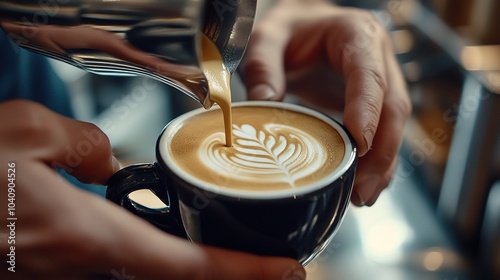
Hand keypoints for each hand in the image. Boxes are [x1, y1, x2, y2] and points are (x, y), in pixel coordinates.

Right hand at [0, 100, 304, 279]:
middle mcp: (81, 267)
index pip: (189, 265)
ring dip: (182, 257)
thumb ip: (76, 142)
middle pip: (170, 274)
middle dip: (220, 269)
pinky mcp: (44, 264)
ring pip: (139, 267)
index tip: (287, 273)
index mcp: (88, 237)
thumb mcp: (22, 133)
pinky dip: (142, 249)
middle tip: (265, 259)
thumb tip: (97, 154)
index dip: (244, 272)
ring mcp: (63, 272)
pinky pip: (108, 258)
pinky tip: (147, 226)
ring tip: (218, 237)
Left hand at [242, 0, 411, 205]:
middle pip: (392, 107)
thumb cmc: (288, 29)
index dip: (367, 111)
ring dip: (383, 163)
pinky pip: (383, 132)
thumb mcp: (267, 36)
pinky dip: (377, 161)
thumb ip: (263, 65)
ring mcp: (380, 81)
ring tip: (363, 196)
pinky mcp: (372, 102)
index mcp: (356, 34)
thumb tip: (265, 103)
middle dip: (381, 152)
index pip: (370, 75)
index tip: (360, 145)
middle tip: (362, 189)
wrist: (302, 25)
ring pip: (393, 125)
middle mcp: (377, 57)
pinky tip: (364, 183)